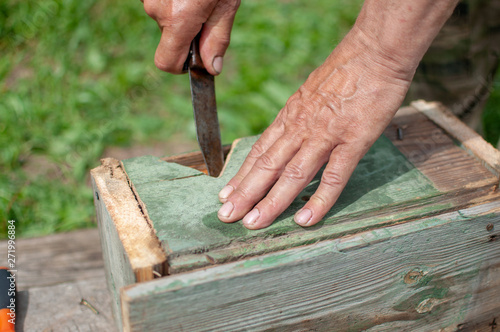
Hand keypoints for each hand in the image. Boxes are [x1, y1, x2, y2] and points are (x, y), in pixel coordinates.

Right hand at [143, 0, 239, 74]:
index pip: (167, 62)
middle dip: (187, 30)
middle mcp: (157, 9)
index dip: (181, 66)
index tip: (196, 56)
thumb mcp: (226, 4)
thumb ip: (217, 38)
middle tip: (207, 9)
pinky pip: (160, 2)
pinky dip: (173, 0)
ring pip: (165, 17)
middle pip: (169, 37)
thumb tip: (212, 69)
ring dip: (180, 11)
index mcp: (178, 19)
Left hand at [217, 27, 414, 228]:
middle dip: (245, 193)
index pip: (259, 150)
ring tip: (252, 224)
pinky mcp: (353, 141)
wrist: (376, 50)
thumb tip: (288, 132)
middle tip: (226, 216)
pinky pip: (334, 176)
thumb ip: (299, 115)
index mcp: (291, 116)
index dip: (241, 174)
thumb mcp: (311, 90)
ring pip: (292, 175)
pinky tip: (305, 220)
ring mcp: (326, 135)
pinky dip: (319, 201)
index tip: (226, 193)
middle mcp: (301, 127)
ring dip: (270, 202)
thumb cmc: (346, 69)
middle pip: (267, 166)